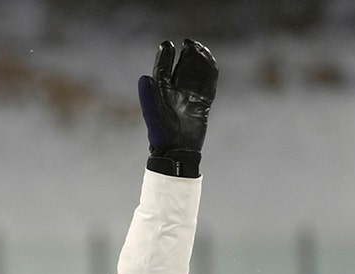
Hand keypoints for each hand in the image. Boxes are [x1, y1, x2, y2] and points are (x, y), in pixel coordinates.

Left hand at [137, 39, 217, 176]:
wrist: (177, 151)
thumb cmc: (160, 134)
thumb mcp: (153, 115)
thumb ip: (148, 97)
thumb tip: (144, 77)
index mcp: (160, 92)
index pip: (162, 69)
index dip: (165, 56)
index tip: (167, 44)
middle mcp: (174, 92)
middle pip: (181, 67)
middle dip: (186, 54)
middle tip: (189, 43)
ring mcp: (189, 96)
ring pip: (195, 73)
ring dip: (198, 60)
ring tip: (200, 48)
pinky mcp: (202, 103)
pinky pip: (207, 84)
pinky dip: (209, 73)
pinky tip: (210, 62)